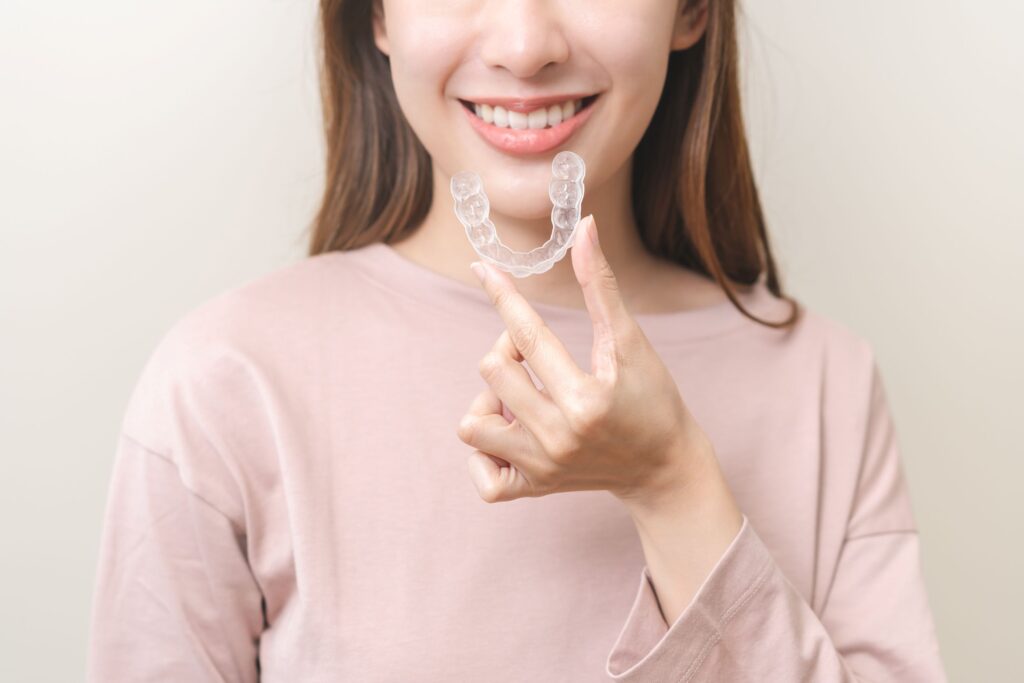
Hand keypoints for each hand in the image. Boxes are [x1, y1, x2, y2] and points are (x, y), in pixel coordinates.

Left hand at [456, 214, 719, 504]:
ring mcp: (541, 468)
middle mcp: (558, 437)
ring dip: (490, 401)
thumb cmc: (651, 399)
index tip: (482, 269)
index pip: (527, 335)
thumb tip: (585, 227)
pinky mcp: (531, 489)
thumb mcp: (631, 342)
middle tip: (534, 355)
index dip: (502, 294)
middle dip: (506, 350)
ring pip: (471, 425)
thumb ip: (601, 287)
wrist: (663, 467)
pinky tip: (511, 435)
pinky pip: (481, 474)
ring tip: (519, 398)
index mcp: (585, 399)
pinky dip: (486, 452)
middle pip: (491, 371)